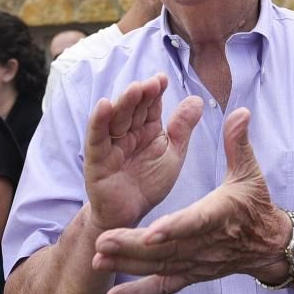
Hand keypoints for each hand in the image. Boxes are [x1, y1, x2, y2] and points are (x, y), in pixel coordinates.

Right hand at [83, 74, 203, 230]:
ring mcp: (110, 144)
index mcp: (146, 129)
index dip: (155, 91)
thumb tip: (198, 99)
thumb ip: (182, 129)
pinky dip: (98, 121)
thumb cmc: (149, 183)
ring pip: (115, 118)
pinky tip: (103, 105)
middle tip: (152, 83)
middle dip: (141, 94)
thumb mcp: (172, 154)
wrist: (130, 215)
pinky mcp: (96, 159)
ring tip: (134, 89)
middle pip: (132, 108)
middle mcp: (127, 132)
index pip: (149, 105)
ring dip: (123, 102)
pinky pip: (96, 138)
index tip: (162, 78)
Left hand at [92, 108, 289, 293]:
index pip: (195, 223)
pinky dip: (138, 293)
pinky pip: (162, 286)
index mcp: (220, 215)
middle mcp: (206, 244)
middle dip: (134, 246)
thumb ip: (239, 143)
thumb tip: (240, 112)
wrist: (268, 244)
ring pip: (160, 266)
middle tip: (104, 240)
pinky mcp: (191, 274)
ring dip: (128, 264)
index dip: (174, 228)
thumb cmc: (255, 204)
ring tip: (98, 257)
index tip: (151, 231)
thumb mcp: (250, 171)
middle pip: (168, 249)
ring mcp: (197, 263)